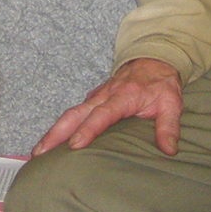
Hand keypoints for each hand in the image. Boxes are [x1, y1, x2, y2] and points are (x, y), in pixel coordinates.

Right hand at [31, 58, 183, 156]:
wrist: (153, 59)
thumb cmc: (160, 83)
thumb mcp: (172, 103)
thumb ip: (169, 126)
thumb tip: (169, 150)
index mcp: (123, 97)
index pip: (102, 115)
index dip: (88, 130)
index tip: (75, 145)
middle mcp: (104, 96)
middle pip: (75, 114)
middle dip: (56, 133)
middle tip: (40, 152)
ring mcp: (96, 96)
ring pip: (71, 114)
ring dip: (54, 132)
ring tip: (38, 152)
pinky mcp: (93, 99)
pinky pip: (74, 113)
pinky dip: (61, 126)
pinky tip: (53, 141)